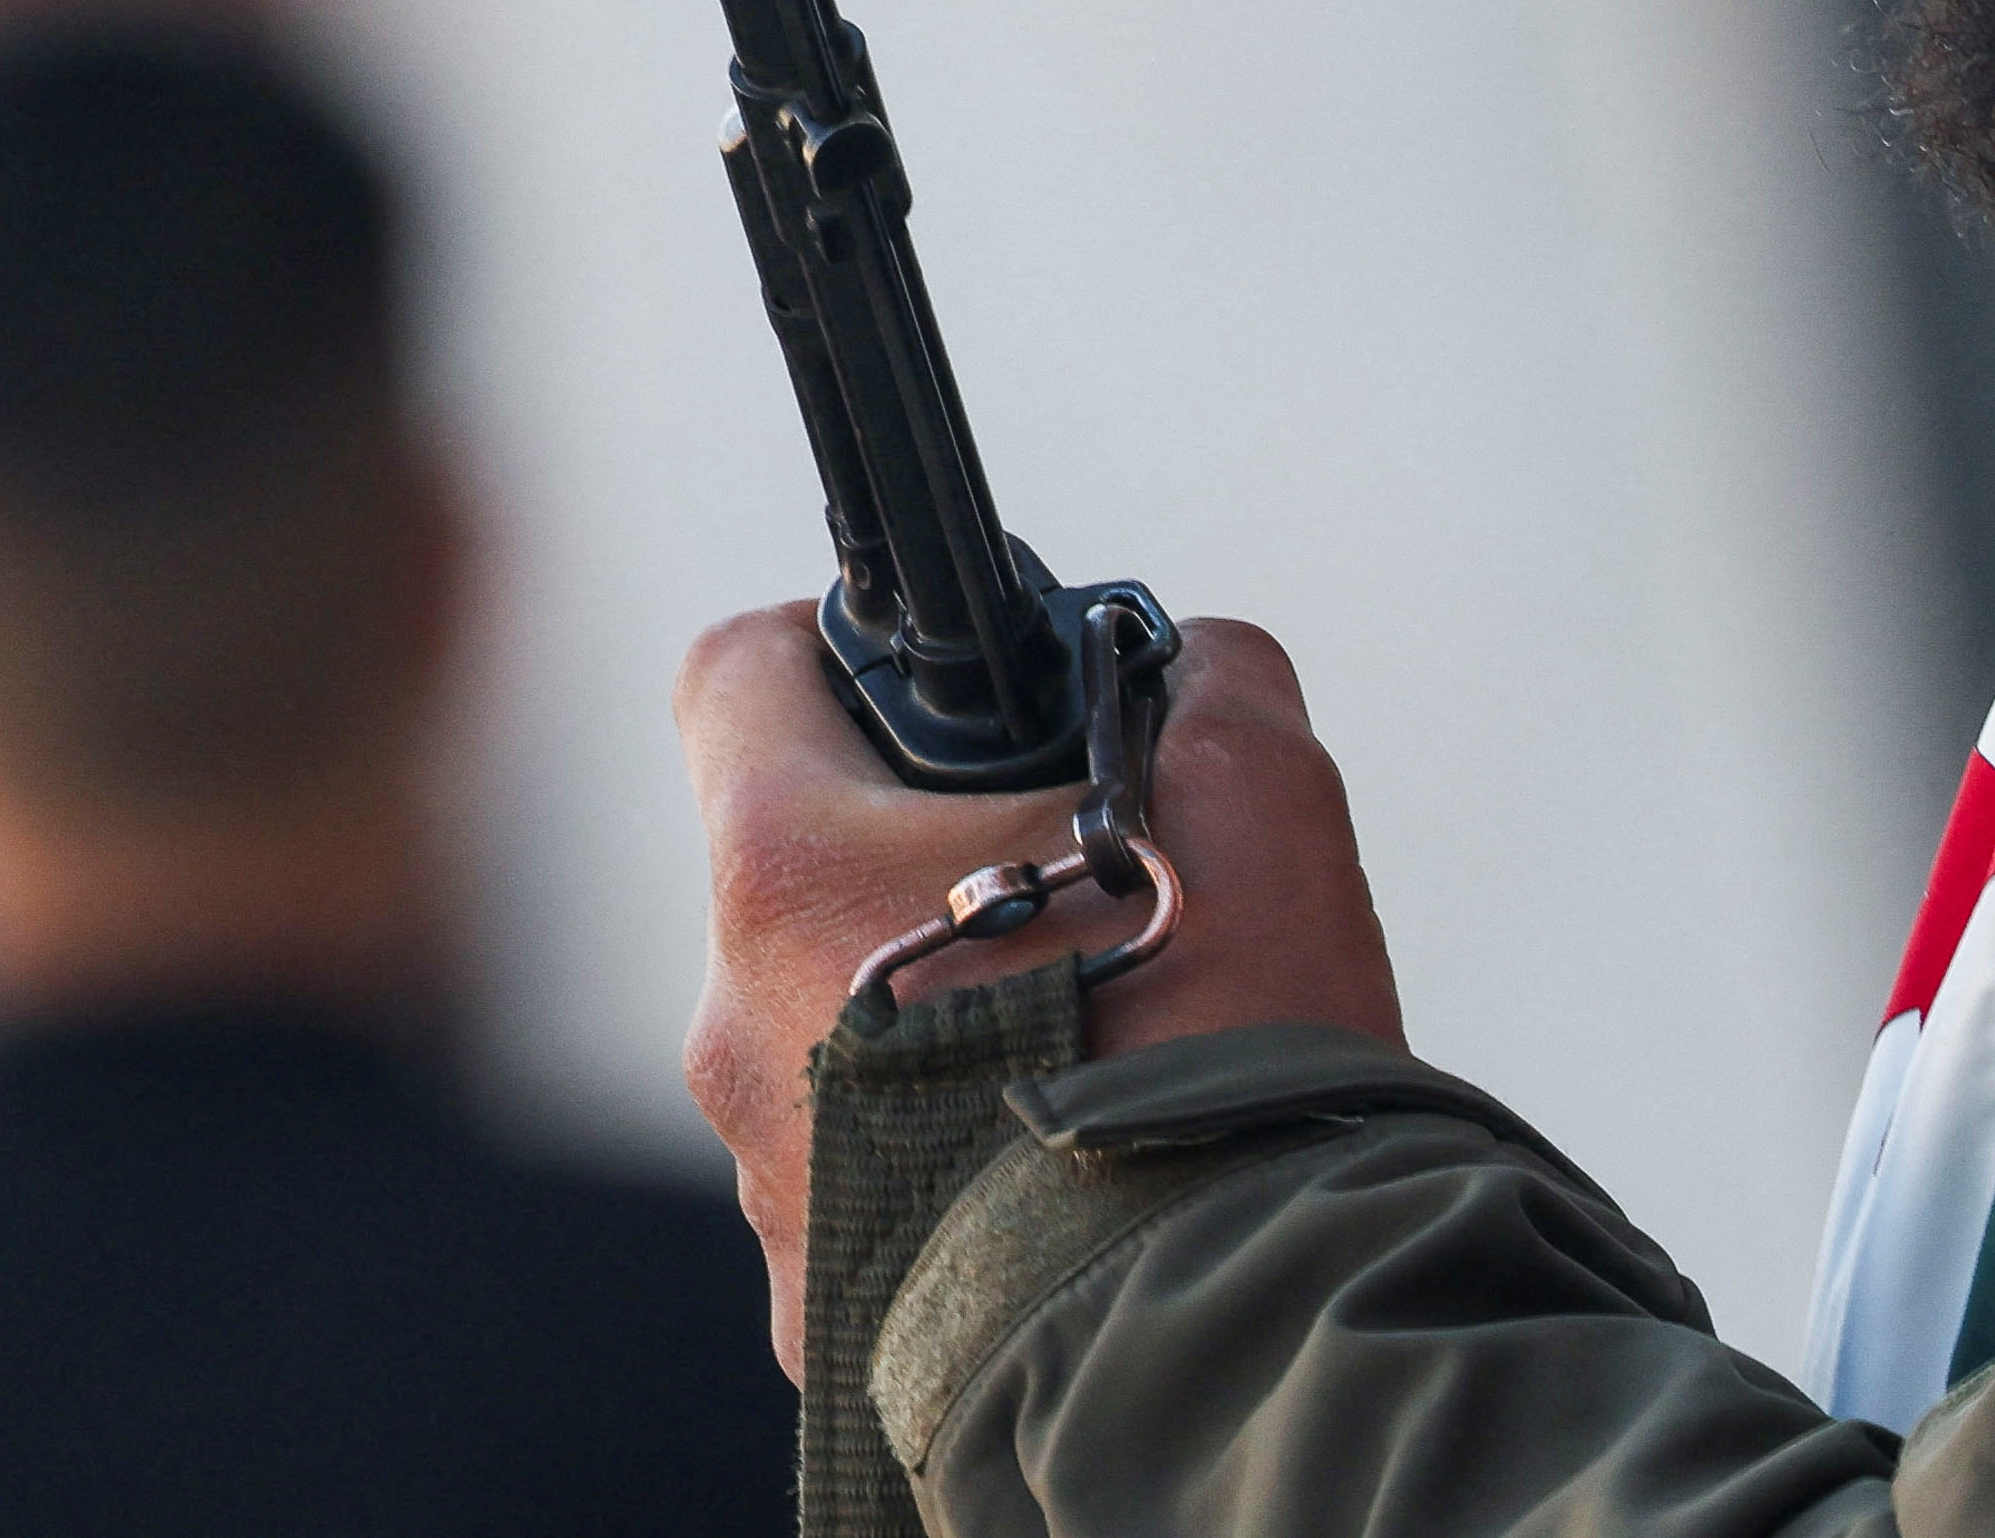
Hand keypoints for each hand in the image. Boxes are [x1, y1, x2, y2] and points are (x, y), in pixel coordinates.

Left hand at [675, 604, 1402, 1368]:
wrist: (1244, 1346)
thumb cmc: (1229, 1069)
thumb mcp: (1258, 800)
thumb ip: (1205, 686)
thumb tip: (1186, 671)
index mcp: (794, 875)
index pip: (736, 677)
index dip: (830, 648)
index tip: (922, 687)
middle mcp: (736, 1025)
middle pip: (798, 869)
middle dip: (925, 857)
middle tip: (1073, 882)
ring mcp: (766, 1180)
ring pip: (833, 1029)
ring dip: (940, 1010)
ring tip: (1095, 1042)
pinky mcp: (816, 1302)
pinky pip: (865, 1173)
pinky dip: (949, 1147)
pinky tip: (1069, 1157)